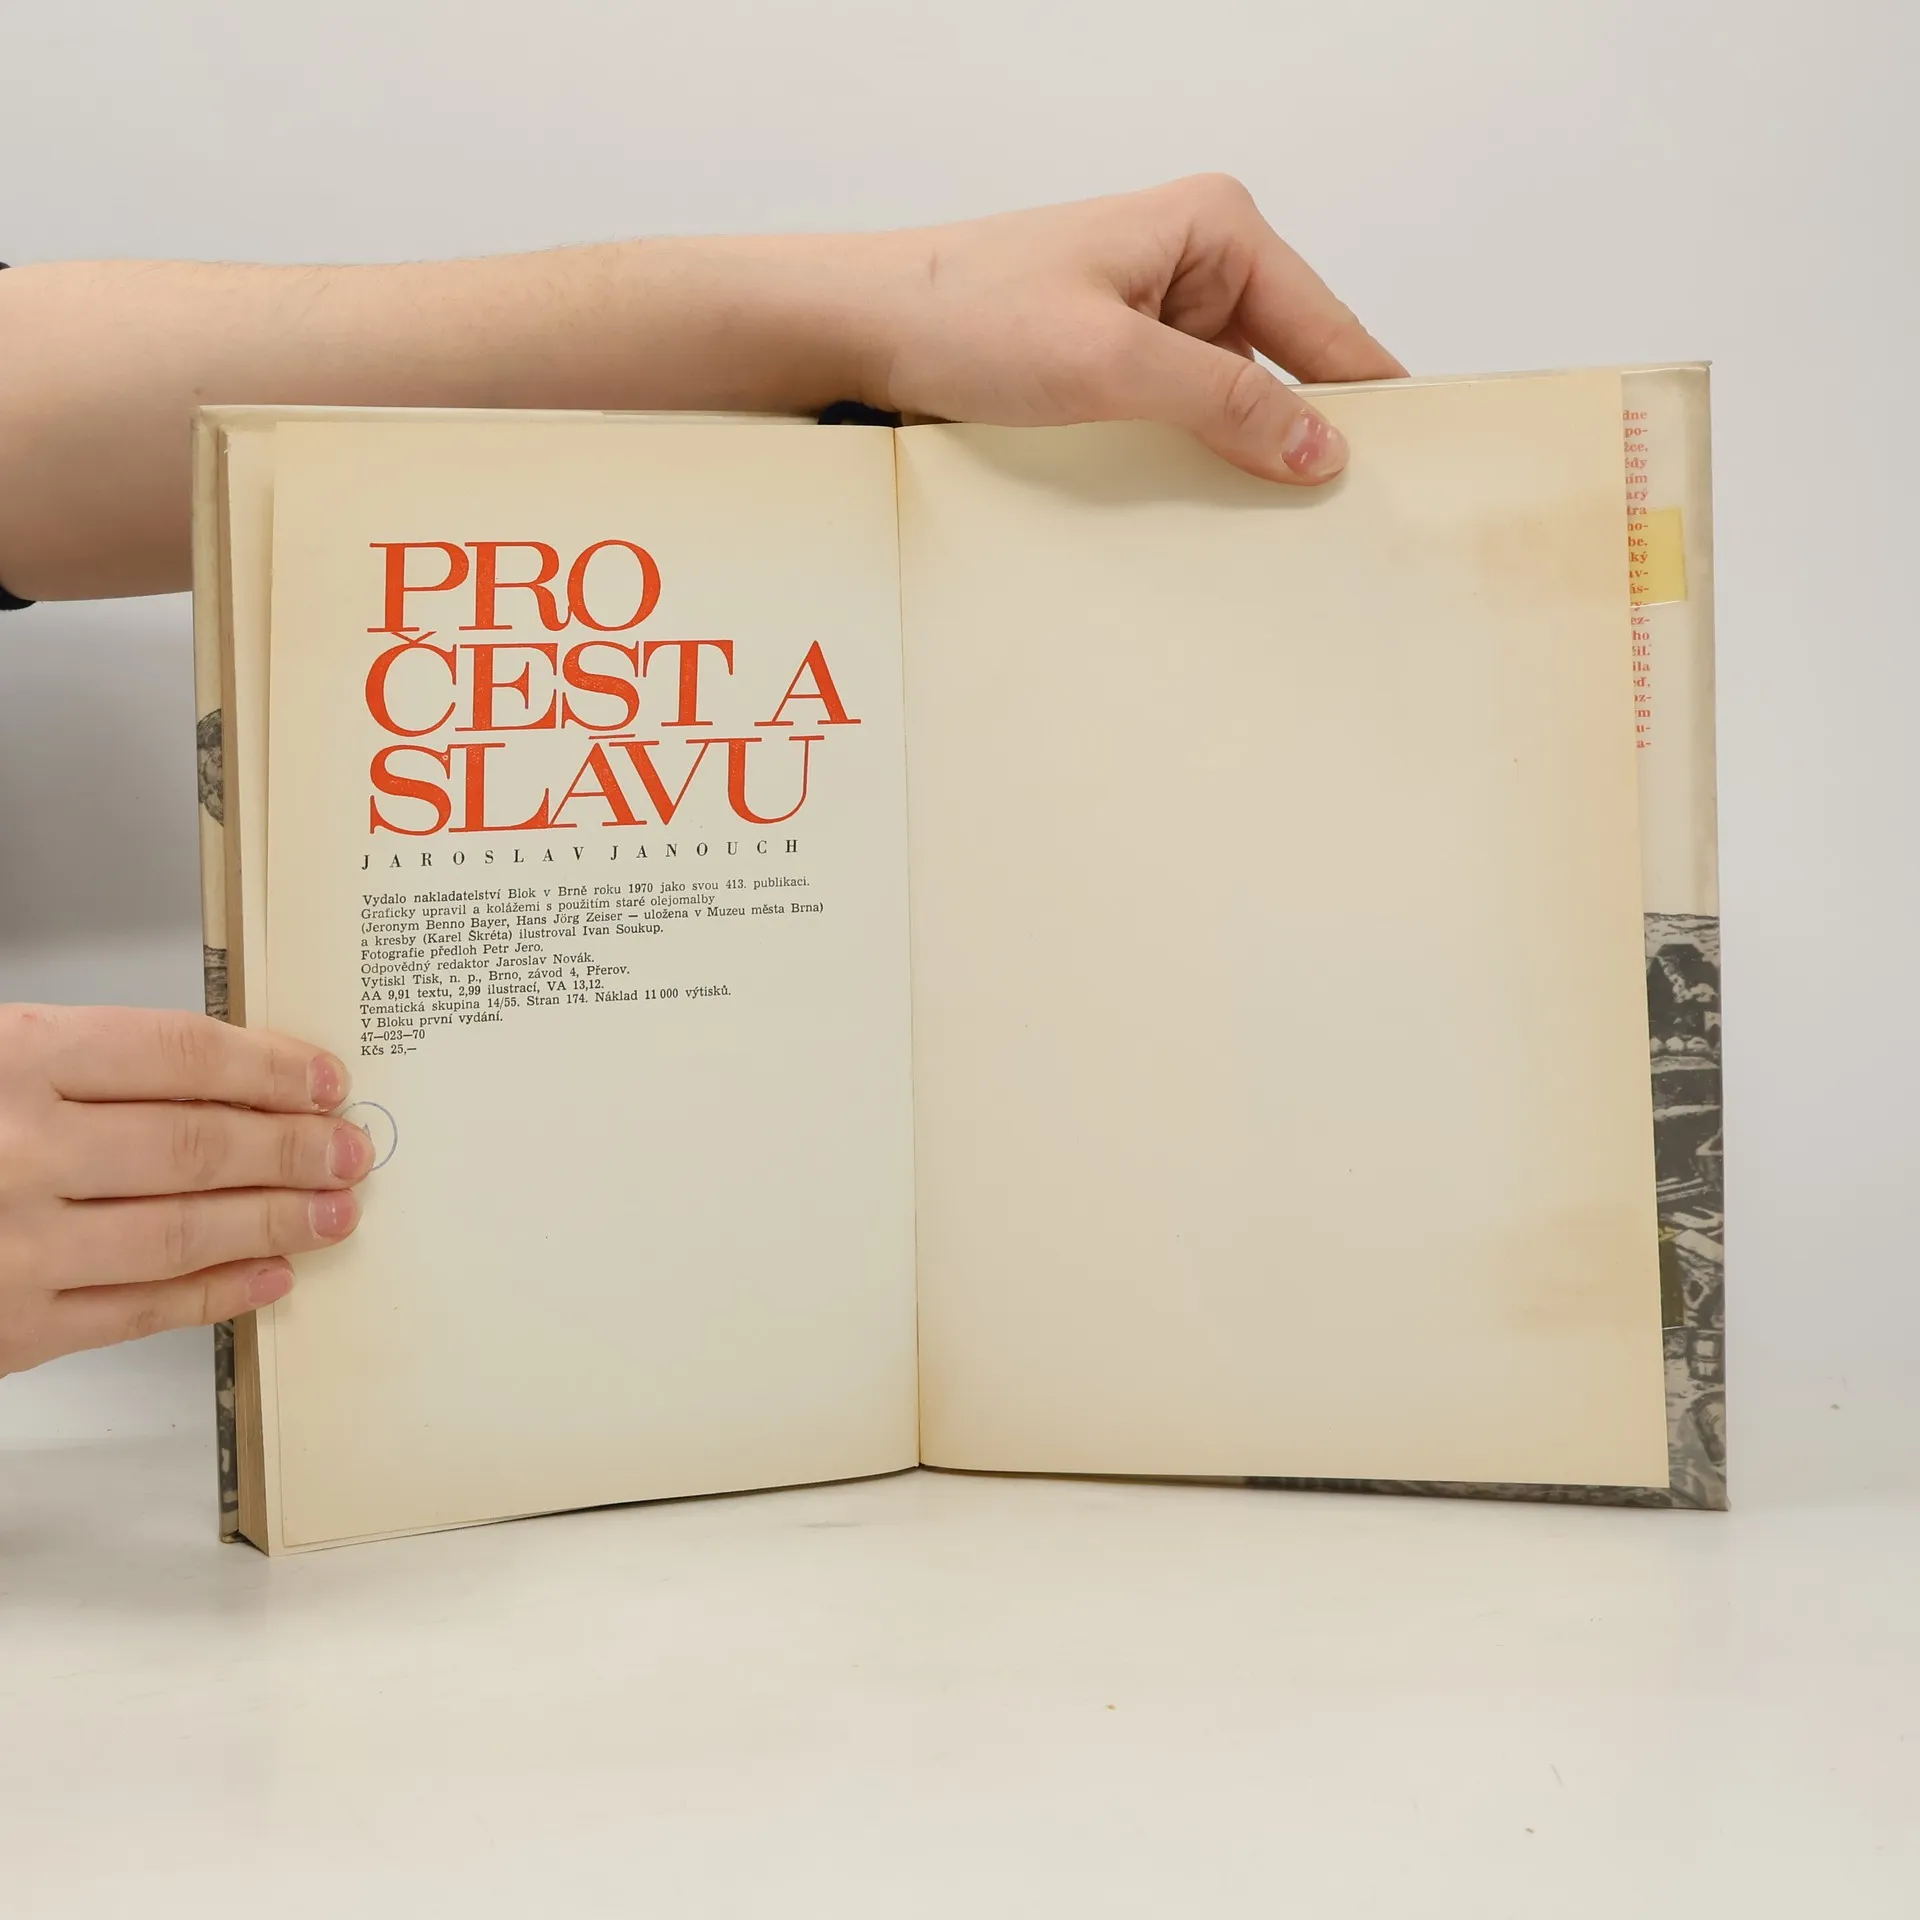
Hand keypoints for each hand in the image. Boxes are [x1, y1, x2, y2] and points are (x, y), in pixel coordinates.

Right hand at [0, 1005, 367, 1375]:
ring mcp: (14, 1246)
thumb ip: (91, 1064)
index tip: (325, 1080)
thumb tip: (234, 1078)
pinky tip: (270, 1275)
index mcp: (13, 1059)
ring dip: (275, 1222)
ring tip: (333, 1212)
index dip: (270, 1068)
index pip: (181, 1056)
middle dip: (293, 1150)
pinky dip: (217, 1294)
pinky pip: (138, 1312)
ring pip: (183, 1232)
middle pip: (198, 1146)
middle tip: (349, 1150)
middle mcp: (17, 1150)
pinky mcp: (9, 1328)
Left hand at [865, 174, 1405, 483]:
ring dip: (1245, 457)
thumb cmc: (968, 313)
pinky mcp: (1120, 359)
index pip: (1328, 326)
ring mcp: (1158, 313)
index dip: (1367, 402)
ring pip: (1238, 399)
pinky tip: (1206, 508)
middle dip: (1306, 436)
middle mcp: (1197, 261)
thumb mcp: (1111, 363)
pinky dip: (1197, 459)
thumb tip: (1319, 447)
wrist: (863, 328)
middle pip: (1291, 364)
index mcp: (1217, 227)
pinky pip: (1187, 415)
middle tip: (1343, 523)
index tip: (1413, 472)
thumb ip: (1223, 402)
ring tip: (1275, 528)